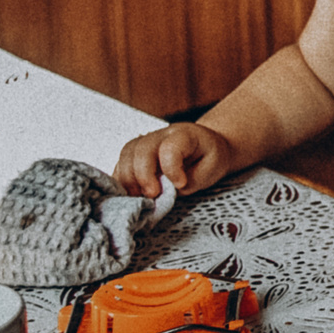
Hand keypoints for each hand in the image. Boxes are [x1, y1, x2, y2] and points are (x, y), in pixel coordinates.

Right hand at [115, 123, 239, 198]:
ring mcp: (145, 143)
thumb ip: (193, 180)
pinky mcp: (134, 154)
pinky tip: (131, 194)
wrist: (206, 146)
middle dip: (143, 176)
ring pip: (126, 156)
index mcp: (184, 135)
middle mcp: (160, 135)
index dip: (171, 168)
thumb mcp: (213, 168)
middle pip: (141, 150)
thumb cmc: (210, 157)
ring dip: (129, 180)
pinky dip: (122, 181)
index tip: (180, 185)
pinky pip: (120, 164)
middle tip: (153, 195)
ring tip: (141, 197)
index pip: (170, 147)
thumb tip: (171, 191)